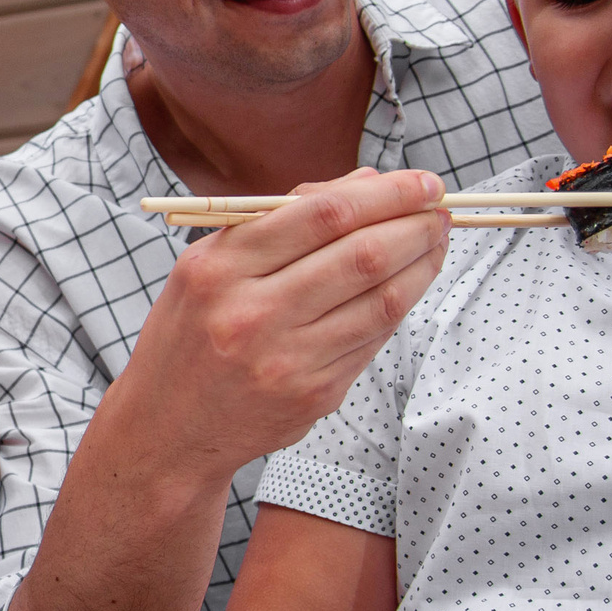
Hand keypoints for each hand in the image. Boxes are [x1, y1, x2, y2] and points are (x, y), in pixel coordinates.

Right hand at [127, 167, 449, 485]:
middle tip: (443, 208)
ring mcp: (286, 360)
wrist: (168, 428)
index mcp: (219, 269)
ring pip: (381, 299)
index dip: (385, 194)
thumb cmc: (191, 335)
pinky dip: (401, 304)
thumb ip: (280, 220)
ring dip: (422, 264)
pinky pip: (373, 339)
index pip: (321, 215)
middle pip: (361, 254)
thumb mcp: (207, 265)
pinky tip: (411, 283)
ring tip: (437, 241)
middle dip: (416, 225)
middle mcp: (250, 314)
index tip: (421, 183)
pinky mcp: (314, 395)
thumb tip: (366, 182)